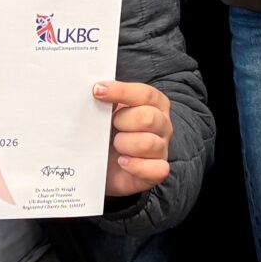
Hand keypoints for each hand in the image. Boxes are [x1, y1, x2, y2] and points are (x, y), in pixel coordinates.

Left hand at [94, 80, 173, 197]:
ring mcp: (162, 148)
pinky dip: (135, 166)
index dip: (121, 91)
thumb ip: (107, 101)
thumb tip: (99, 91)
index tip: (97, 91)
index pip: (144, 93)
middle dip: (122, 122)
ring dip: (124, 144)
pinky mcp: (158, 170)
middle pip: (147, 118)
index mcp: (154, 103)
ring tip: (115, 146)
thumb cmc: (108, 133)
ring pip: (147, 143)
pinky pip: (156, 169)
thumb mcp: (106, 113)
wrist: (103, 166)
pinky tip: (122, 162)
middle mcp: (163, 124)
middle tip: (110, 127)